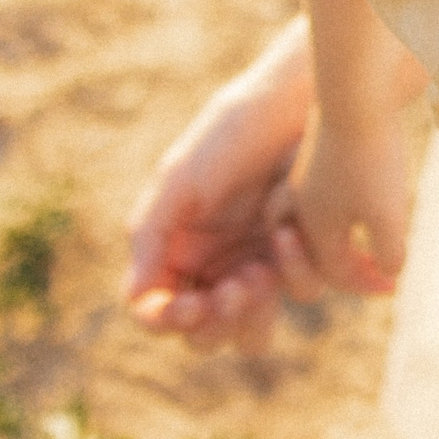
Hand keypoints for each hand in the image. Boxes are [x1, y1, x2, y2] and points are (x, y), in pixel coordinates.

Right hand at [124, 20, 315, 352]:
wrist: (297, 103)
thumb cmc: (232, 132)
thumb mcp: (182, 178)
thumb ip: (152, 237)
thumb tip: (134, 299)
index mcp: (177, 252)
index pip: (160, 313)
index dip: (170, 320)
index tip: (191, 305)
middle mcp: (216, 268)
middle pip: (206, 335)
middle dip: (218, 321)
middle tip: (238, 286)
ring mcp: (260, 266)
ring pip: (252, 332)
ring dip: (255, 312)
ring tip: (262, 269)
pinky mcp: (303, 257)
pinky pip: (300, 291)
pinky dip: (295, 272)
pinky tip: (288, 236)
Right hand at [277, 101, 413, 295]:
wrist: (356, 94)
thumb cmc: (372, 157)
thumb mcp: (387, 216)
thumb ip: (387, 253)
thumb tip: (388, 272)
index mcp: (313, 227)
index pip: (335, 274)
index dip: (366, 284)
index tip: (394, 288)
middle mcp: (301, 206)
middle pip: (322, 252)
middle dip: (350, 267)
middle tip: (382, 272)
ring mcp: (306, 178)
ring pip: (319, 224)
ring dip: (344, 241)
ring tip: (372, 243)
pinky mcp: (318, 154)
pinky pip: (323, 198)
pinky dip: (344, 212)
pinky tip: (366, 201)